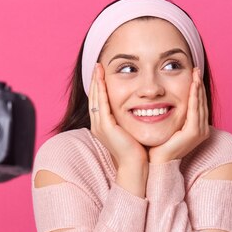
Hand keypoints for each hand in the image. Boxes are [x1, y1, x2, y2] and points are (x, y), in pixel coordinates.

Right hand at [89, 64, 148, 196]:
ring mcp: (99, 126)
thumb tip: (138, 108)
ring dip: (96, 81)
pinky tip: (102, 79)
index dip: (99, 86)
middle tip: (97, 65)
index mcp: (102, 126)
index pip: (98, 101)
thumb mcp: (130, 130)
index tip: (102, 72)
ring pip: (95, 98)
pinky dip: (101, 90)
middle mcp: (97, 125)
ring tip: (98, 67)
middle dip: (95, 80)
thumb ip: (129, 119)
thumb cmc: (137, 150)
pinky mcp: (104, 127)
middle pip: (93, 97)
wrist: (136, 166)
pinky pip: (101, 104)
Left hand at [148, 68, 209, 163]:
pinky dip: (194, 97)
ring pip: (199, 104)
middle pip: (201, 102)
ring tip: (195, 73)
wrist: (157, 161)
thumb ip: (172, 114)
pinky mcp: (193, 133)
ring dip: (197, 88)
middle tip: (195, 68)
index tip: (192, 74)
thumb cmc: (159, 144)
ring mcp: (200, 132)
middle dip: (198, 85)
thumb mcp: (168, 125)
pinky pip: (194, 110)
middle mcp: (202, 130)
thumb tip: (165, 99)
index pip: (198, 104)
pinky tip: (192, 86)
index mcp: (197, 128)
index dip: (196, 89)